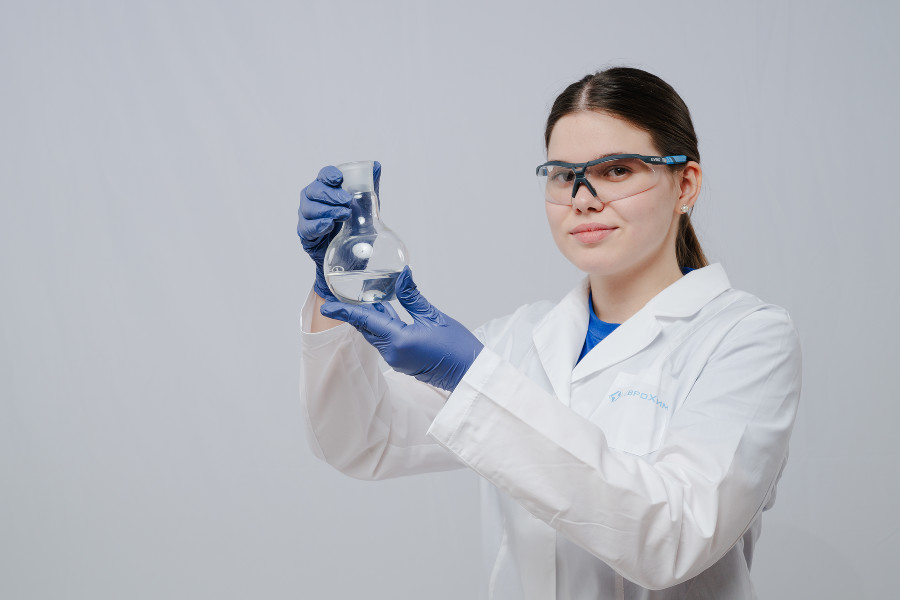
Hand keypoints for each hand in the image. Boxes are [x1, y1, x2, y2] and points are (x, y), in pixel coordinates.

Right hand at [298, 162, 381, 298]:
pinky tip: (329, 226)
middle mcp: (312, 200)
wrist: (350, 258)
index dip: (329, 175)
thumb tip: (376, 165)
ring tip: (344, 215)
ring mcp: (306, 217)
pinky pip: (306, 228)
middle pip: (313, 190)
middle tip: (347, 201)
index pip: (323, 176)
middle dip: (331, 194)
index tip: (339, 179)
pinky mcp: (305, 235)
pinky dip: (318, 226)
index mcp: (326, 189)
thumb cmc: (355, 228)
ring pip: (309, 208)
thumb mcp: (366, 209)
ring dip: (327, 210)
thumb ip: (370, 188)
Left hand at [320, 267, 482, 391]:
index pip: (365, 321)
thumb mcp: (434, 316)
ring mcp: (396, 360)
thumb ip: (412, 296)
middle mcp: (393, 353)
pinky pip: (384, 341)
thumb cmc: (458, 348)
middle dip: (353, 313)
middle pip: (366, 328)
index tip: (327, 304)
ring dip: (368, 318)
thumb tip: (401, 275)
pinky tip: (383, 311)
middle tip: (339, 297)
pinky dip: (381, 326)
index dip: (344, 311)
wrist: (469, 374)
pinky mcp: (402, 363)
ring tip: (361, 299)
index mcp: (399, 340)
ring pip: (375, 335)